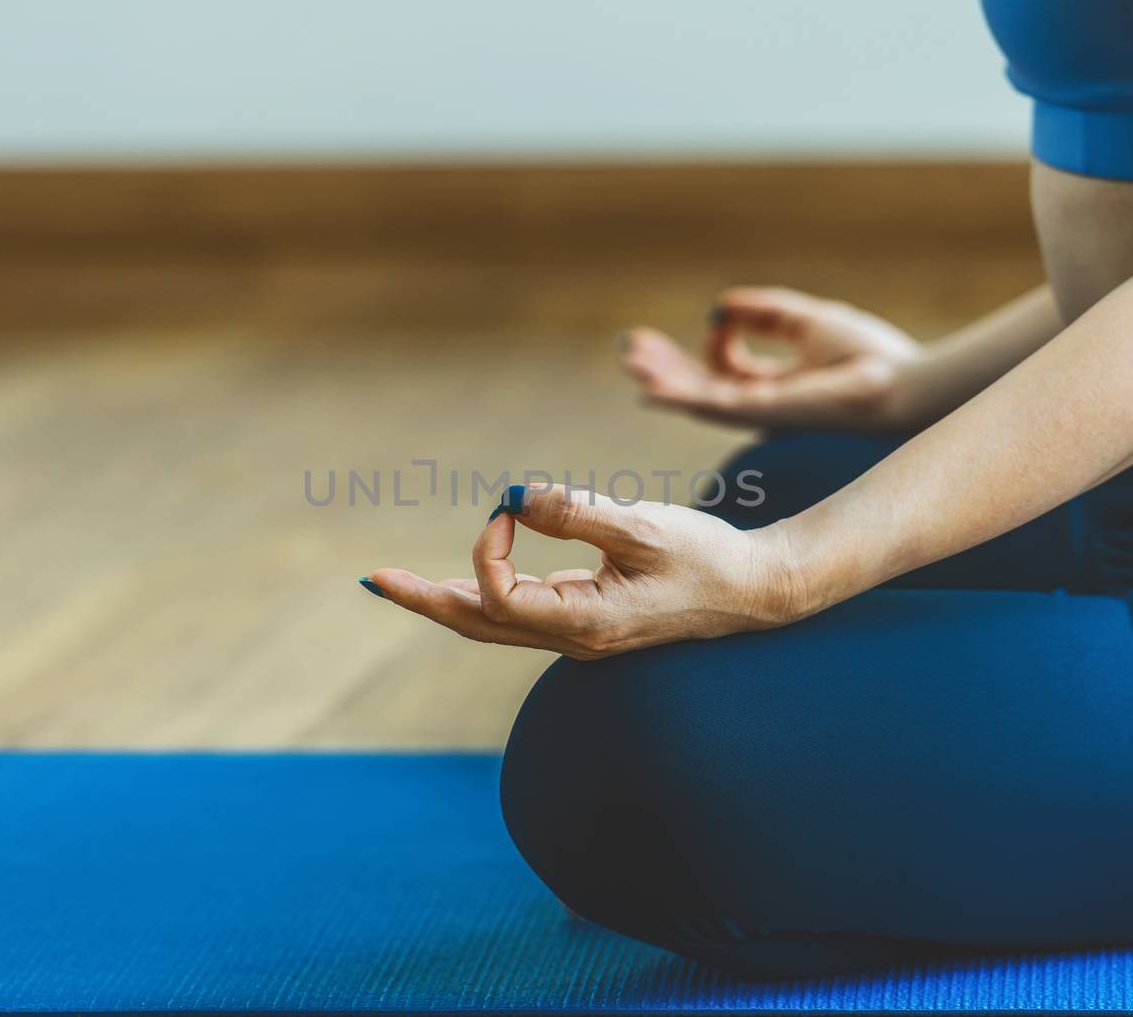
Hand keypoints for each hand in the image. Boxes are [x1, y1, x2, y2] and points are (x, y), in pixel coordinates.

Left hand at [363, 485, 799, 659]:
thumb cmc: (708, 556)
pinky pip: (525, 611)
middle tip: (374, 581)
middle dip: (423, 600)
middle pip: (478, 624)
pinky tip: (478, 574)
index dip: (487, 547)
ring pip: (498, 623)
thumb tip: (512, 495)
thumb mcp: (643, 527)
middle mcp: (574, 638)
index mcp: (583, 623)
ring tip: (404, 586)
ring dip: (449, 600)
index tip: (511, 505)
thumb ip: (575, 512)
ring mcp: (581, 633)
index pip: (498, 595)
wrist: (759, 590)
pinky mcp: (592, 618)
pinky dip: (490, 591)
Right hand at [620, 285, 922, 429]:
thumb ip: (764, 312)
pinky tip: (650, 385)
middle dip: (666, 367)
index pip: (726, 369)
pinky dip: (677, 394)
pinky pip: (708, 404)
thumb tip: (721, 305)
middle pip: (700, 387)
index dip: (714, 341)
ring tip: (631, 358)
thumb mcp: (806, 320)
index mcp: (775, 386)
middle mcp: (761, 404)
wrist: (897, 383)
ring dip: (661, 379)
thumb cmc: (866, 355)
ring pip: (695, 398)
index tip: (723, 312)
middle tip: (632, 348)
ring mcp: (758, 411)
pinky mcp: (759, 411)